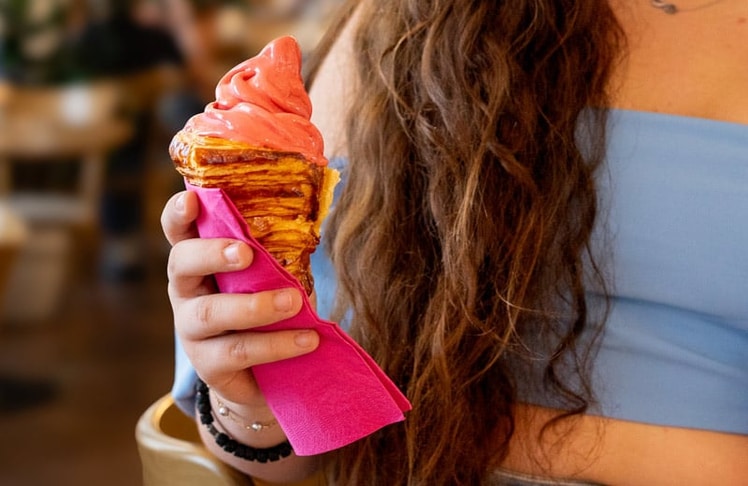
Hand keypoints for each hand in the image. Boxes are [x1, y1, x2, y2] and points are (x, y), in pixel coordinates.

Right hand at [161, 190, 319, 408]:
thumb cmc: (266, 311)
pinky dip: (276, 344)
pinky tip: (308, 339)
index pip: (179, 232)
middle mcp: (187, 291)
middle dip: (212, 253)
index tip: (192, 198)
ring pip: (211, 313)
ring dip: (254, 306)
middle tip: (246, 253)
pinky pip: (239, 351)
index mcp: (199, 262)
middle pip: (182, 264)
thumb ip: (276, 256)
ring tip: (292, 302)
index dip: (178, 214)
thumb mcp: (269, 278)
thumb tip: (306, 232)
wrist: (263, 376)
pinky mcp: (208, 365)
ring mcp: (192, 330)